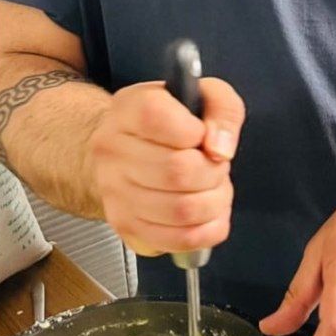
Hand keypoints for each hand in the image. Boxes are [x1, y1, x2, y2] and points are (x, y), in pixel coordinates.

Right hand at [87, 77, 245, 258]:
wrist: (128, 150)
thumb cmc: (170, 122)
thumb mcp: (202, 95)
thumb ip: (222, 109)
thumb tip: (220, 148)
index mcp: (128, 109)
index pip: (156, 118)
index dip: (194, 130)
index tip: (201, 134)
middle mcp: (112, 150)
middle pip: (177, 171)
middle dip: (212, 171)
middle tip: (214, 165)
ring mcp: (115, 192)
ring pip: (182, 210)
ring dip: (214, 201)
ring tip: (212, 188)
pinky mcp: (126, 226)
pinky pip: (180, 240)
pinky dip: (208, 229)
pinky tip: (208, 212)